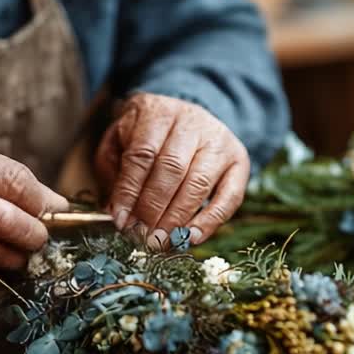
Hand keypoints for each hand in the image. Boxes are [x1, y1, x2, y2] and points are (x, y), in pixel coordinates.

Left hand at [95, 93, 249, 247]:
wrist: (186, 118)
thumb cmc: (147, 137)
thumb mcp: (120, 142)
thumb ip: (115, 173)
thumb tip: (117, 214)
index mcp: (158, 113)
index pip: (142, 154)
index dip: (130, 191)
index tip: (121, 221)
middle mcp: (192, 122)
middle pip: (172, 168)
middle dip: (154, 208)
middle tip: (141, 236)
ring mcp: (219, 140)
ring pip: (199, 183)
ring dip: (178, 218)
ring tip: (160, 241)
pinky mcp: (239, 160)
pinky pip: (230, 196)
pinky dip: (210, 221)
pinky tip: (191, 238)